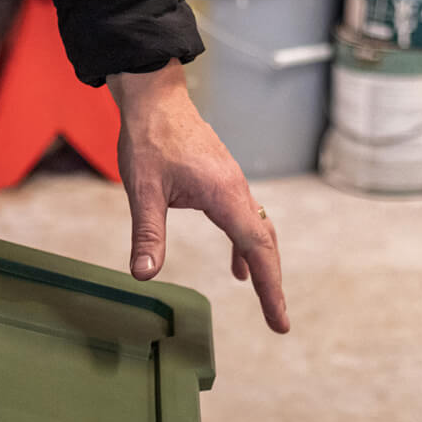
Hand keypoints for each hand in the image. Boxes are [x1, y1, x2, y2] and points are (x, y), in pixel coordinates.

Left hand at [108, 63, 288, 333]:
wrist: (155, 99)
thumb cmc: (149, 140)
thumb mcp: (142, 190)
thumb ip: (147, 233)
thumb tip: (145, 274)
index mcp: (224, 194)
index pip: (256, 249)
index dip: (270, 288)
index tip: (279, 320)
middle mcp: (237, 190)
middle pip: (265, 244)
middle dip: (274, 284)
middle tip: (279, 322)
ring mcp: (232, 185)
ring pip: (257, 232)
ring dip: (264, 266)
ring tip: (267, 299)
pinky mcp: (222, 182)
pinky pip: (243, 221)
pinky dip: (245, 248)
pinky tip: (238, 269)